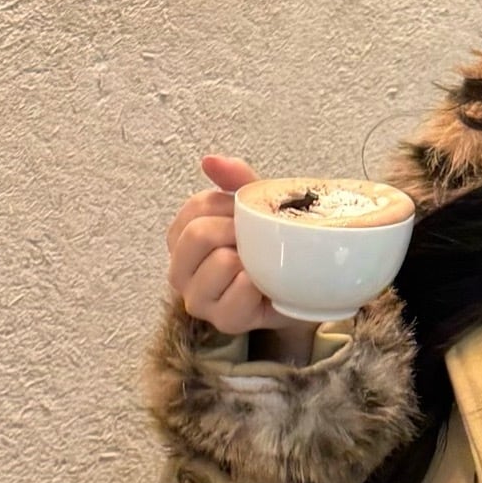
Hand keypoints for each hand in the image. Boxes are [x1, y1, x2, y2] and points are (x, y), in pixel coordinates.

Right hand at [165, 155, 301, 338]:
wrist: (302, 290)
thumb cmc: (271, 249)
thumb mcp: (256, 209)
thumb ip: (236, 182)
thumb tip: (209, 161)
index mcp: (180, 239)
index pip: (196, 208)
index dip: (230, 207)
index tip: (249, 218)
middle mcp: (179, 271)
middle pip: (199, 235)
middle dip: (236, 231)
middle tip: (259, 241)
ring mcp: (198, 299)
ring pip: (221, 262)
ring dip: (249, 259)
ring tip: (261, 265)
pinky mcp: (224, 321)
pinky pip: (241, 289)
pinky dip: (259, 282)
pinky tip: (266, 285)